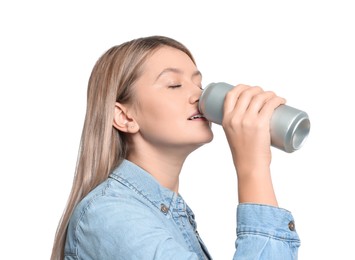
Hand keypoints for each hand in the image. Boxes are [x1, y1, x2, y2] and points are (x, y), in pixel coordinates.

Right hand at [222, 84, 285, 204]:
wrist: (249, 166)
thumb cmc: (243, 153)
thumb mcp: (232, 135)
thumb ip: (237, 125)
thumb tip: (249, 116)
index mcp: (226, 119)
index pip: (231, 95)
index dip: (241, 87)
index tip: (249, 88)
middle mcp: (235, 117)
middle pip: (247, 93)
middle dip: (258, 89)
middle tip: (265, 95)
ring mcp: (248, 120)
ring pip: (260, 97)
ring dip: (269, 93)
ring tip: (274, 98)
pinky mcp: (260, 124)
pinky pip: (270, 105)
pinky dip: (277, 99)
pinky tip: (281, 100)